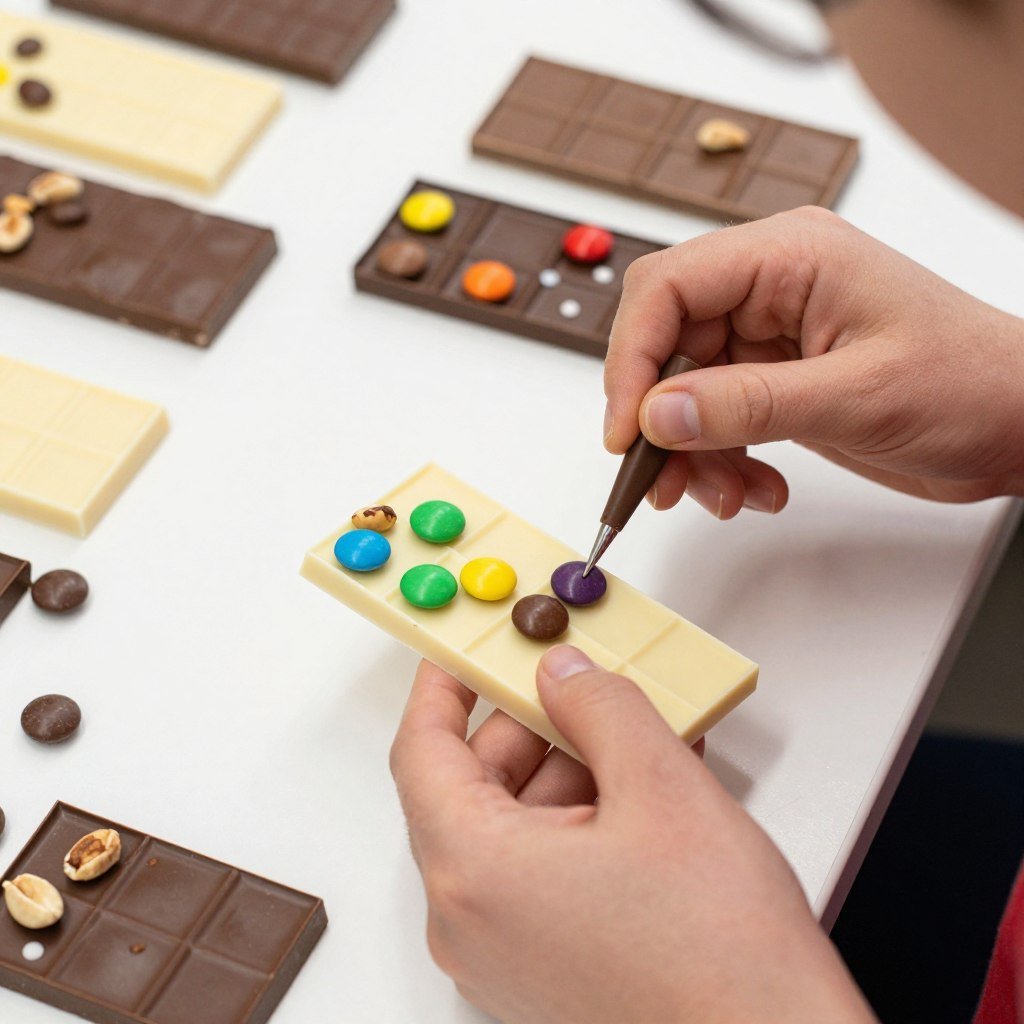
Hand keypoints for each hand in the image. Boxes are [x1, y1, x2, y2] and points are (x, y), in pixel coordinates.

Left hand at [390, 648, 874, 1023]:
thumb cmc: (723, 957)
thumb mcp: (660, 786)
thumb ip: (598, 706)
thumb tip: (563, 675)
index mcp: (474, 873)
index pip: (422, 751)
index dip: (442, 687)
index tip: (461, 650)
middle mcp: (469, 923)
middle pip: (471, 787)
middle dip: (526, 725)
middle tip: (571, 680)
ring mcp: (502, 954)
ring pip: (510, 828)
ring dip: (564, 771)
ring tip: (628, 734)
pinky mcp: (539, 970)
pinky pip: (535, 869)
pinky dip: (575, 820)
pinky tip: (635, 789)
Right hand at [605, 207, 1023, 517]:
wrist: (1021, 425)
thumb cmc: (972, 384)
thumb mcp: (856, 397)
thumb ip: (747, 406)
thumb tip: (656, 415)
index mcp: (790, 256)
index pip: (668, 287)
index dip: (632, 358)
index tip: (627, 429)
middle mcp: (771, 289)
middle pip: (666, 343)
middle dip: (659, 419)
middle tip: (660, 478)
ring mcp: (772, 337)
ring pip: (684, 391)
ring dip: (691, 453)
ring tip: (723, 495)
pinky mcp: (776, 381)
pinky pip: (715, 419)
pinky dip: (721, 462)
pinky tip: (755, 489)